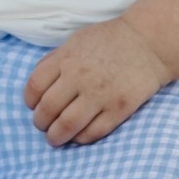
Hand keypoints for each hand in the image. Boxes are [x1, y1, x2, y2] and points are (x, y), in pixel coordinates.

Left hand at [23, 16, 169, 147]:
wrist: (148, 43)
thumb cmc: (110, 40)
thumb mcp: (77, 40)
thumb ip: (56, 59)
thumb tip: (38, 83)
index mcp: (67, 58)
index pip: (35, 86)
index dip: (30, 101)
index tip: (33, 106)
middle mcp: (80, 77)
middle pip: (48, 109)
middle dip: (40, 123)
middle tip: (43, 126)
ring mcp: (100, 94)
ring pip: (67, 125)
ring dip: (56, 136)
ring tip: (55, 138)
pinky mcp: (119, 109)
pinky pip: (93, 132)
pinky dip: (80, 138)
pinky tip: (78, 136)